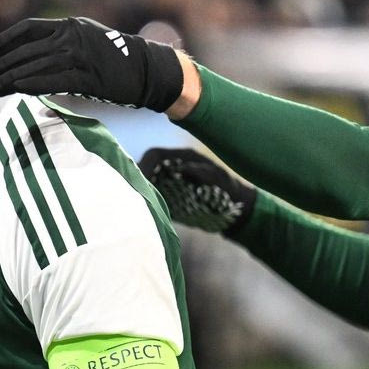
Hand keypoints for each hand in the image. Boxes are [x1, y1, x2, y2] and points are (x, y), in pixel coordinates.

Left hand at [0, 17, 184, 111]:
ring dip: (6, 79)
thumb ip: (61, 44)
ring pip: (32, 66)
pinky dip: (27, 85)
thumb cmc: (116, 59)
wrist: (147, 70)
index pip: (28, 30)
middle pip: (25, 50)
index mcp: (69, 25)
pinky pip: (49, 80)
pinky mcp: (86, 77)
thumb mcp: (87, 41)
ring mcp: (79, 55)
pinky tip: (12, 91)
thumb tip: (30, 58)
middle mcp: (71, 36)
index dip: (3, 41)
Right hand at [139, 148, 255, 235]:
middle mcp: (174, 167)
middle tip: (130, 194)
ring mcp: (172, 182)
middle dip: (136, 179)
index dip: (144, 165)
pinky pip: (154, 197)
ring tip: (133, 205)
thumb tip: (184, 169)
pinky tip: (144, 213)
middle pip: (147, 168)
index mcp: (184, 158)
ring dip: (140, 191)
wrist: (238, 209)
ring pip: (148, 182)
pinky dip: (148, 203)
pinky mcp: (172, 197)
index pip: (155, 155)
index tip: (139, 180)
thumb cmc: (230, 190)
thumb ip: (203, 172)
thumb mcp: (219, 179)